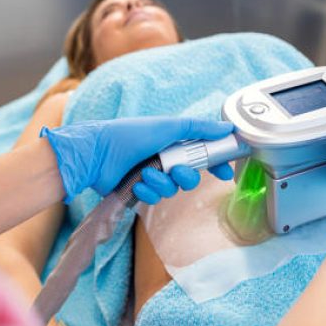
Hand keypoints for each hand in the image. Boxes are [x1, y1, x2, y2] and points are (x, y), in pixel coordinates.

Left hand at [40, 117, 233, 203]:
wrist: (97, 153)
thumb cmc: (130, 135)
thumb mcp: (168, 127)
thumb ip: (198, 128)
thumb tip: (228, 128)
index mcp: (173, 143)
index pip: (202, 155)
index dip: (215, 165)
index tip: (225, 173)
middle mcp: (165, 160)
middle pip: (190, 177)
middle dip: (186, 176)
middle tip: (177, 170)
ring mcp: (152, 176)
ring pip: (172, 190)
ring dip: (161, 183)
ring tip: (145, 173)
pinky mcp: (139, 191)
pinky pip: (154, 198)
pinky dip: (146, 191)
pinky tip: (135, 183)